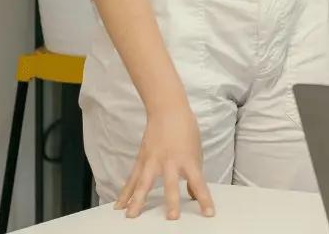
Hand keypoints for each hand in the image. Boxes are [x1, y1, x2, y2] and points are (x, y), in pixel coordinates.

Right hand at [114, 101, 213, 219]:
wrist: (168, 110)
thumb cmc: (186, 130)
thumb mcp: (196, 151)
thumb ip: (194, 173)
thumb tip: (192, 194)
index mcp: (188, 160)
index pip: (199, 182)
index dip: (204, 198)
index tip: (209, 213)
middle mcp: (171, 162)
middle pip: (171, 184)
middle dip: (172, 201)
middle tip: (171, 217)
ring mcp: (154, 161)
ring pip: (144, 183)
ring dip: (138, 200)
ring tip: (131, 215)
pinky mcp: (142, 160)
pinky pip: (133, 179)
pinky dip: (125, 192)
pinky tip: (119, 205)